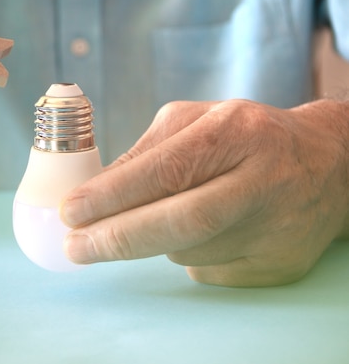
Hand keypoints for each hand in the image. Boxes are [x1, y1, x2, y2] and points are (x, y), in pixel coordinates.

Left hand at [60, 99, 348, 286]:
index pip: (167, 170)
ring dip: (156, 241)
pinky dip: (188, 254)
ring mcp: (276, 228)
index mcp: (236, 132)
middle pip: (181, 221)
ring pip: (187, 251)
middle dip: (117, 239)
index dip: (113, 195)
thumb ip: (143, 153)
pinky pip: (208, 271)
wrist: (325, 164)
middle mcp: (261, 180)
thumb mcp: (193, 122)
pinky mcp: (279, 265)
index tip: (71, 212)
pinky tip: (207, 231)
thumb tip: (92, 193)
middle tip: (76, 247)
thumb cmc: (244, 136)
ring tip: (169, 214)